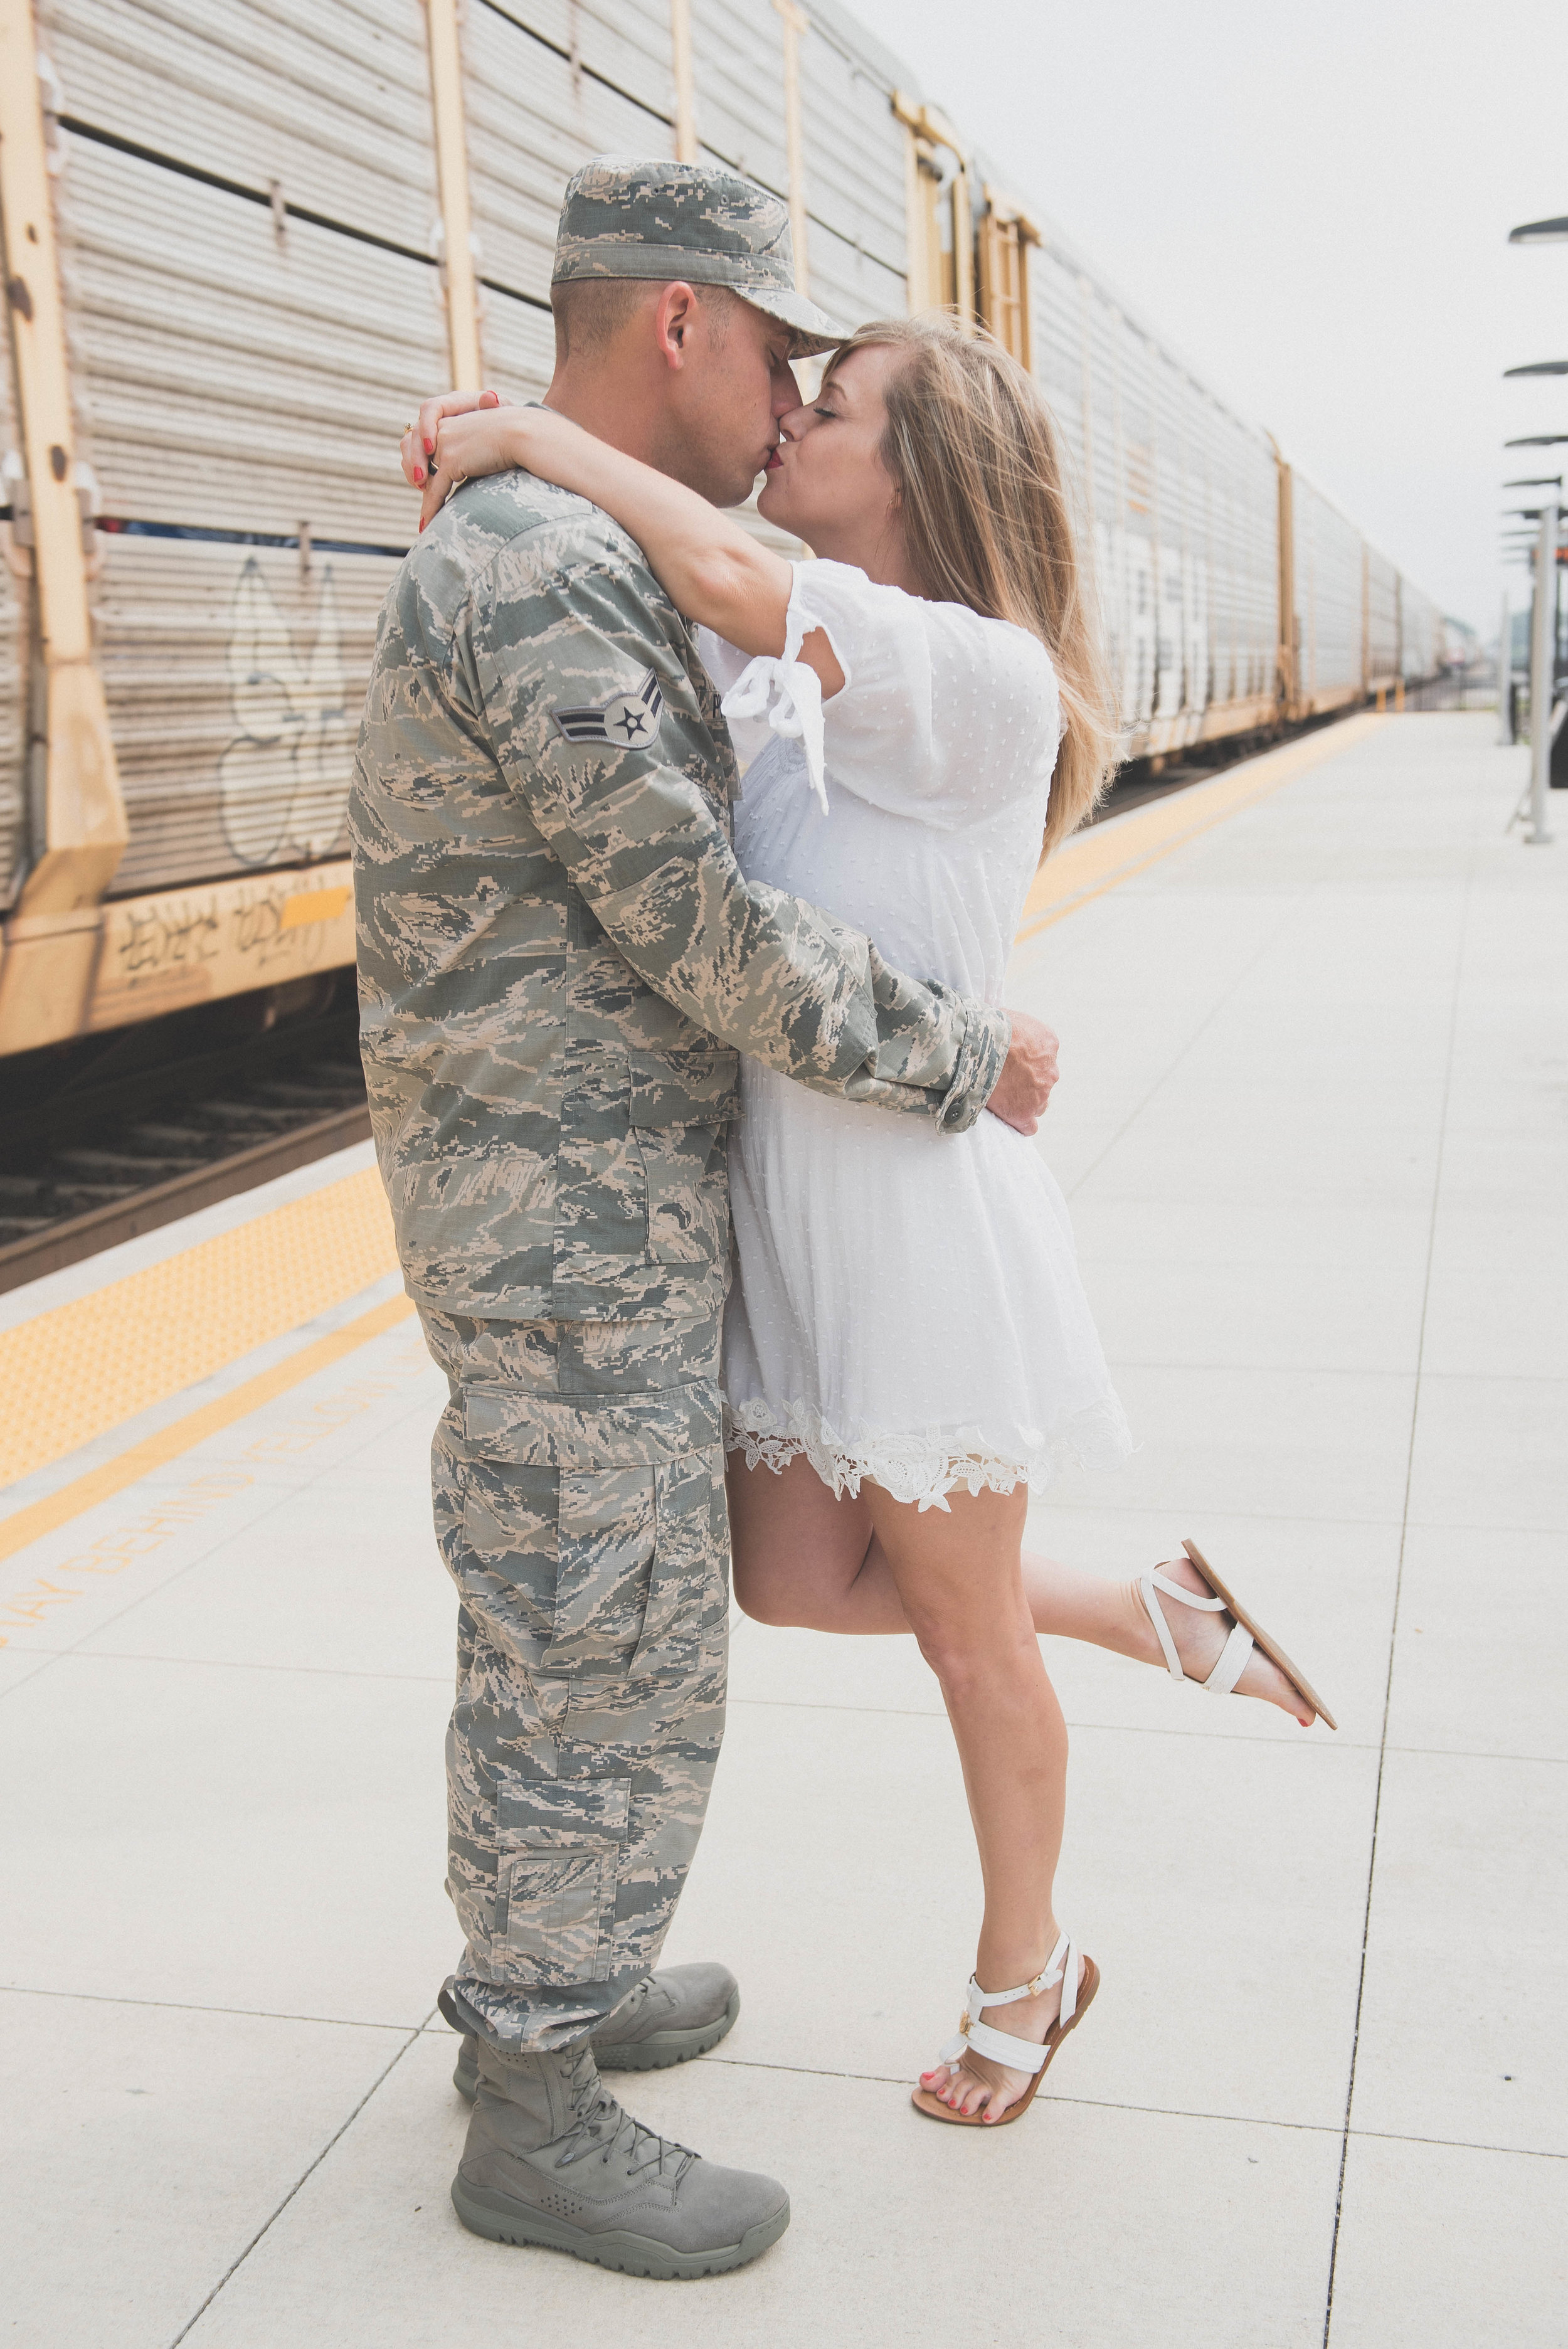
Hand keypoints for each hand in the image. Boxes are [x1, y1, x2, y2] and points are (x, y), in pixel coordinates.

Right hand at [399, 387, 500, 493]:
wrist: (504, 433)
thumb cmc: (503, 421)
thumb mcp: (503, 410)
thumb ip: (496, 403)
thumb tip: (490, 397)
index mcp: (452, 404)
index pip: (430, 409)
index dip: (427, 428)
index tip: (431, 449)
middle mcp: (437, 417)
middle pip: (415, 432)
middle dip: (416, 457)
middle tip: (422, 478)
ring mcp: (431, 434)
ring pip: (409, 446)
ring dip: (412, 467)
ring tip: (421, 485)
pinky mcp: (431, 451)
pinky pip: (414, 460)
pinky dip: (416, 474)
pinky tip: (424, 489)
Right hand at [985, 1007, 1059, 1134]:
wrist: (979, 1045)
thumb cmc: (987, 1026)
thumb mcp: (1010, 1017)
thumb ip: (1016, 1030)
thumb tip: (1006, 1034)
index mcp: (1049, 1043)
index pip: (1043, 1058)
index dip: (1025, 1063)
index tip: (1010, 1064)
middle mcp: (1050, 1069)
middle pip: (1042, 1082)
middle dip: (1026, 1082)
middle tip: (1003, 1079)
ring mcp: (1040, 1093)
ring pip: (1037, 1103)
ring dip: (1023, 1101)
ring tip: (1001, 1096)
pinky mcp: (1024, 1112)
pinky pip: (1028, 1126)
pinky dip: (1020, 1123)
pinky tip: (1010, 1119)